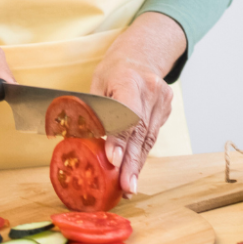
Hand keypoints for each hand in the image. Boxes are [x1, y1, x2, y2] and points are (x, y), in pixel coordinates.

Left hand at [90, 12, 186, 195]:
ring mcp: (162, 99)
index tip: (114, 160)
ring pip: (149, 138)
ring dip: (137, 164)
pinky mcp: (167, 108)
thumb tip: (75, 141)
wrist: (141, 56)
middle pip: (140, 130)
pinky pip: (152, 136)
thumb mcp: (96, 84)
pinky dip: (142, 154)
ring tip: (129, 187)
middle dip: (131, 161)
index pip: (126, 111)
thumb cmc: (113, 73)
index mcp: (128, 79)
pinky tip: (134, 171)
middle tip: (125, 186)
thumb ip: (91, 112)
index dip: (120, 138)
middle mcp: (149, 89)